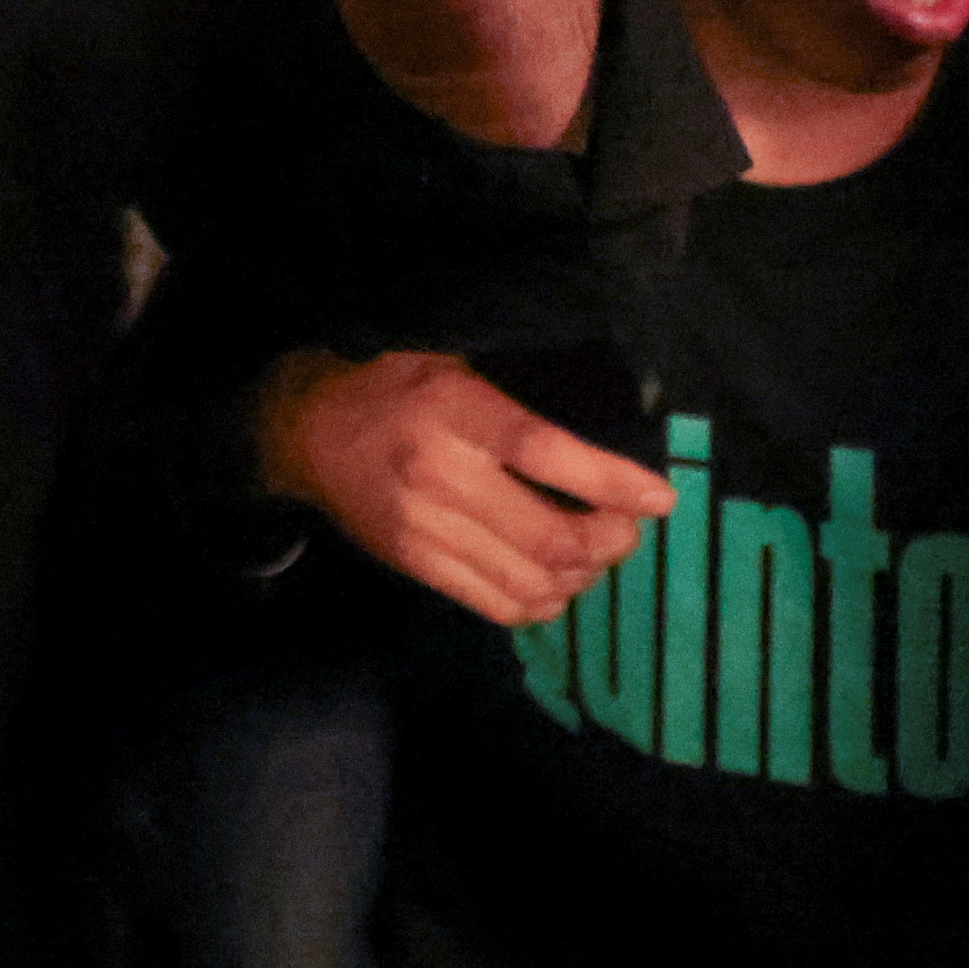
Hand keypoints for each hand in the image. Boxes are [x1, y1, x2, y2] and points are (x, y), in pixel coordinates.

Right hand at [254, 348, 672, 630]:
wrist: (308, 432)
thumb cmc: (395, 383)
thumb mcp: (455, 362)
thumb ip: (520, 398)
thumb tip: (610, 434)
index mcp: (454, 410)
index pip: (545, 452)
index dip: (611, 481)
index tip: (660, 497)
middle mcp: (439, 474)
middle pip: (549, 536)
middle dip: (610, 541)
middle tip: (628, 527)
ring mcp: (425, 529)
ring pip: (532, 580)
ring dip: (583, 576)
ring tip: (597, 553)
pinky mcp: (417, 566)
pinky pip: (499, 605)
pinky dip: (544, 601)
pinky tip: (557, 579)